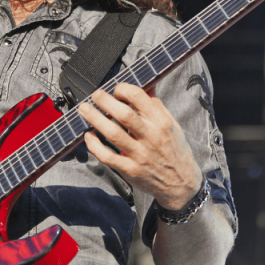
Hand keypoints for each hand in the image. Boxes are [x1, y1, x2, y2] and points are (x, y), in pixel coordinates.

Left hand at [78, 83, 201, 210]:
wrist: (180, 181)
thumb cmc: (173, 148)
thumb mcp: (170, 123)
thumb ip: (155, 104)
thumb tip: (145, 83)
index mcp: (161, 121)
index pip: (139, 97)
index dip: (123, 89)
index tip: (116, 89)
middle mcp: (151, 137)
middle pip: (123, 114)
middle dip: (104, 101)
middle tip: (95, 95)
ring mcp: (140, 155)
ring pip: (113, 133)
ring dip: (95, 119)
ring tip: (84, 109)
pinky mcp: (130, 170)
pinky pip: (108, 157)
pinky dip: (94, 145)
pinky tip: (89, 136)